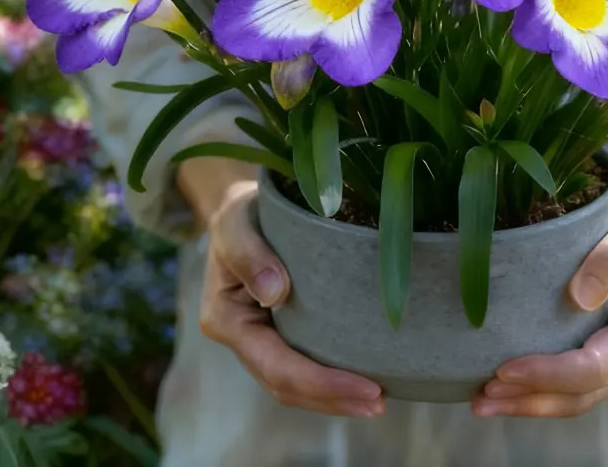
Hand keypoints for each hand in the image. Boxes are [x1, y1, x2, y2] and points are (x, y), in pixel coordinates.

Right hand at [185, 163, 385, 417]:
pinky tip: (364, 374)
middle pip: (287, 385)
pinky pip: (305, 360)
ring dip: (335, 396)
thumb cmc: (238, 212)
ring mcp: (263, 337)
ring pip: (296, 382)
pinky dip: (331, 373)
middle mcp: (244, 337)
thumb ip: (249, 254)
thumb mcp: (236, 223)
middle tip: (380, 401)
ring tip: (378, 399)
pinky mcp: (282, 329)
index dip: (320, 382)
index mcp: (226, 319)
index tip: (366, 386)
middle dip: (332, 398)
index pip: (276, 365)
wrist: (241, 207)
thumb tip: (275, 292)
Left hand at [473, 118, 607, 418]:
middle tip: (480, 398)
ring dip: (537, 401)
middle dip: (532, 398)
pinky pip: (588, 384)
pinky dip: (551, 389)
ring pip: (586, 397)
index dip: (548, 374)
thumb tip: (579, 297)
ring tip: (485, 401)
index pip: (597, 366)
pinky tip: (515, 386)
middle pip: (587, 392)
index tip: (503, 369)